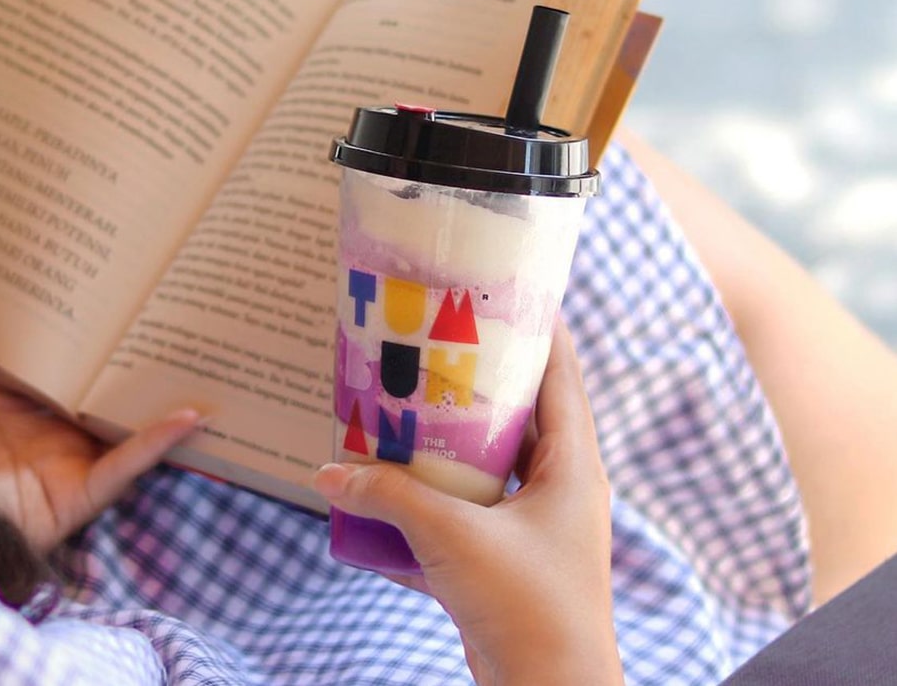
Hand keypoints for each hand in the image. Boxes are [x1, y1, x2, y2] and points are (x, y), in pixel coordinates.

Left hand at [0, 270, 199, 553]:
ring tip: (192, 358)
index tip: (97, 295)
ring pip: (121, 425)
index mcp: (4, 409)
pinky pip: (127, 464)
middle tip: (153, 313)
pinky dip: (159, 441)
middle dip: (123, 360)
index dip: (73, 337)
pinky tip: (192, 414)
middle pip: (93, 392)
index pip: (49, 367)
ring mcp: (66, 463)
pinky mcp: (83, 492)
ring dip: (155, 398)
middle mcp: (41, 434)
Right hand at [313, 320, 621, 685]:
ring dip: (449, 445)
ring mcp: (535, 527)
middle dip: (475, 386)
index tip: (502, 294)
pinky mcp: (509, 562)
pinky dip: (434, 503)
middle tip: (429, 350)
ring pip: (491, 467)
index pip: (562, 373)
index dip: (537, 330)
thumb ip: (387, 496)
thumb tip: (328, 472)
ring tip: (401, 413)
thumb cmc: (523, 606)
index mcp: (573, 464)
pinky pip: (469, 515)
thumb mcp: (451, 537)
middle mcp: (560, 488)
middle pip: (520, 415)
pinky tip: (388, 492)